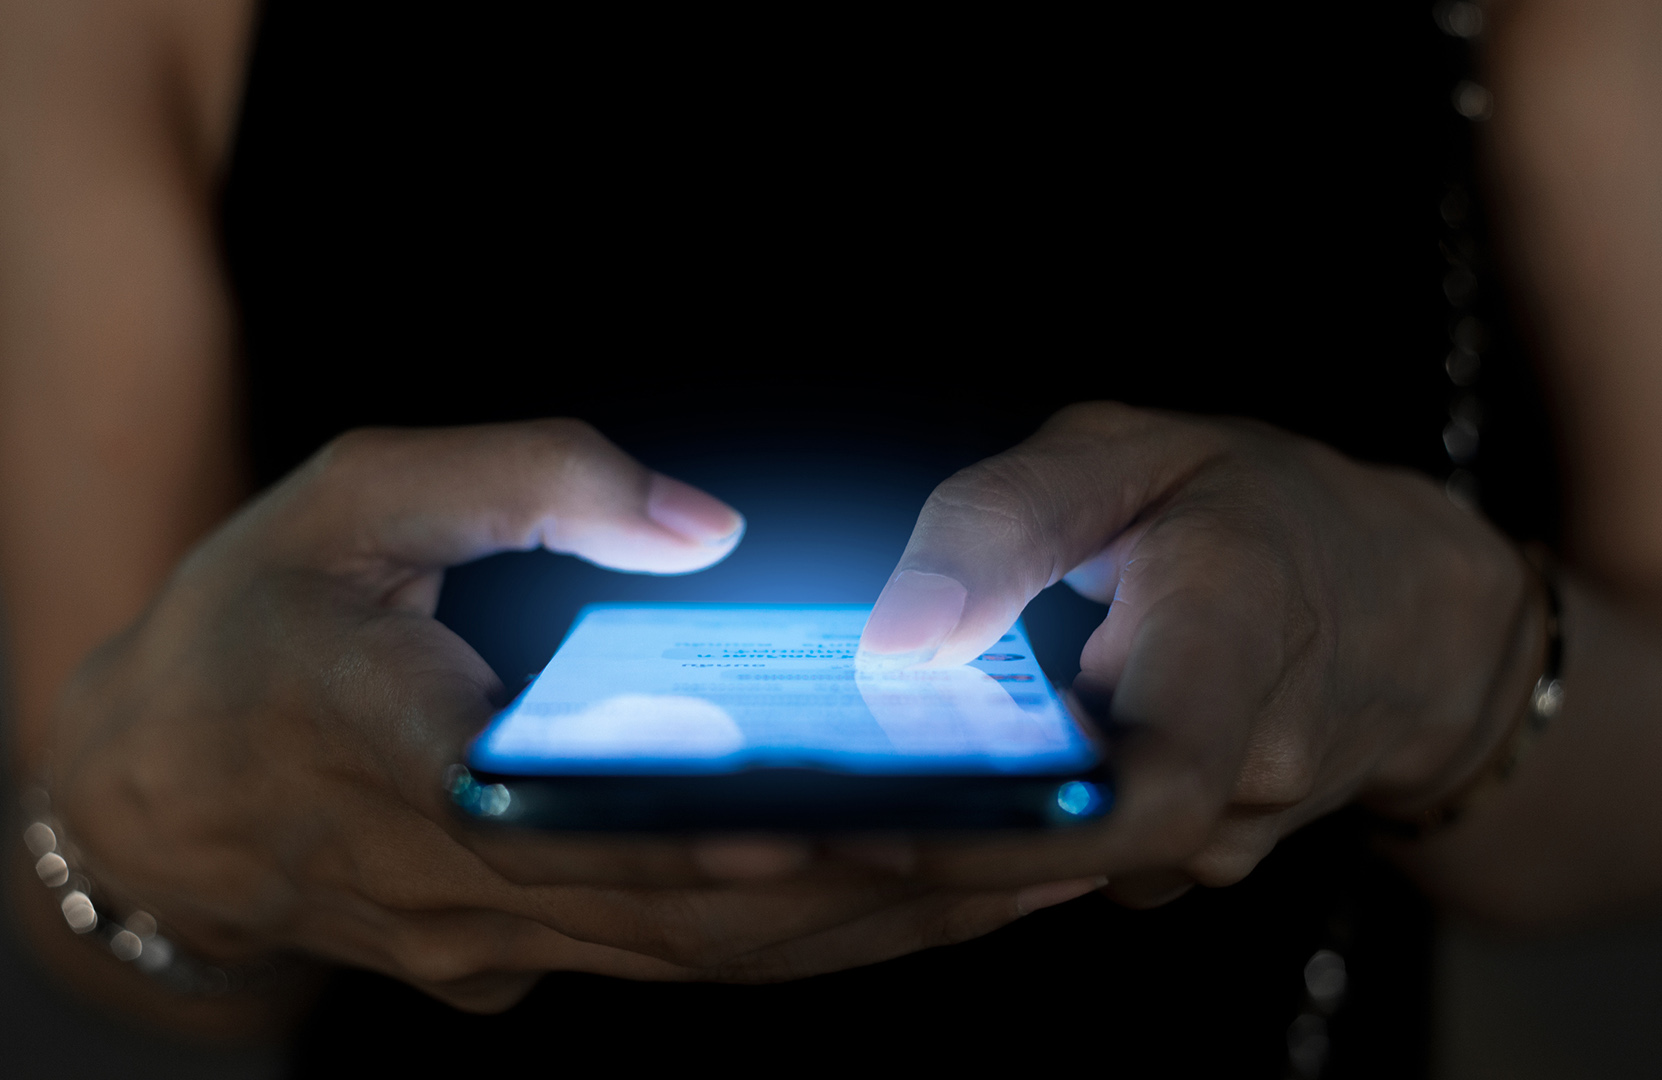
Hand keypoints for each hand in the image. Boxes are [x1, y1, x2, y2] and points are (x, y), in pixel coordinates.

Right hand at [39, 420, 1040, 1014]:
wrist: (153, 785)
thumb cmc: (253, 624)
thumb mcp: (354, 498)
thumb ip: (528, 479)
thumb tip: (703, 526)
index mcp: (420, 766)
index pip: (601, 824)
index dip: (743, 830)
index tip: (880, 810)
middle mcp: (479, 885)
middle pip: (705, 915)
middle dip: (882, 889)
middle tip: (1044, 845)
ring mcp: (507, 940)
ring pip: (717, 958)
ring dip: (874, 927)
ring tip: (1024, 880)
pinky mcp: (530, 953)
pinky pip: (691, 963)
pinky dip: (811, 939)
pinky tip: (914, 902)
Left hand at [855, 403, 1544, 905]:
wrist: (1407, 601)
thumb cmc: (1252, 505)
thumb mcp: (1122, 453)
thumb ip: (1002, 523)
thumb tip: (893, 644)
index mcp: (1235, 628)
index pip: (1155, 784)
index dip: (1018, 830)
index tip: (888, 825)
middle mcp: (1258, 756)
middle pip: (1090, 839)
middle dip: (960, 826)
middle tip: (842, 795)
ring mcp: (1245, 823)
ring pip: (1082, 854)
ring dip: (1002, 815)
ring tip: (947, 743)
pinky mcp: (1214, 852)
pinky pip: (1101, 854)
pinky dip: (1043, 817)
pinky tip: (1031, 752)